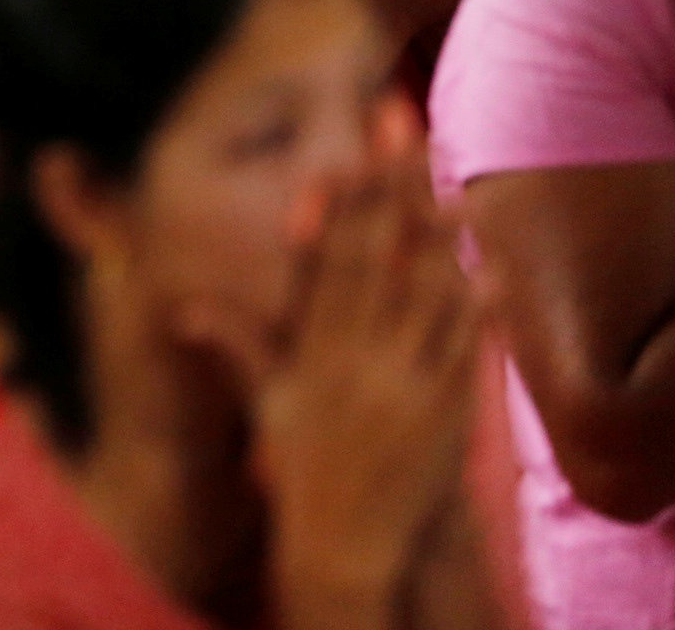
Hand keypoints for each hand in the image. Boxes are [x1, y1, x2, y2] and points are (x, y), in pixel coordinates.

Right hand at [254, 131, 478, 625]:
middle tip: (404, 130)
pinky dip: (477, 307)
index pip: (329, 261)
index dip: (343, 203)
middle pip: (378, 257)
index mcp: (310, 349)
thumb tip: (185, 309)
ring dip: (440, 235)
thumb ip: (236, 346)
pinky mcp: (444, 413)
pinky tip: (489, 268)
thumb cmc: (301, 470)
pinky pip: (464, 349)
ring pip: (426, 293)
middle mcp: (353, 358)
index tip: (351, 154)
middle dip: (391, 190)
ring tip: (452, 183)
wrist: (343, 545)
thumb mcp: (265, 403)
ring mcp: (402, 383)